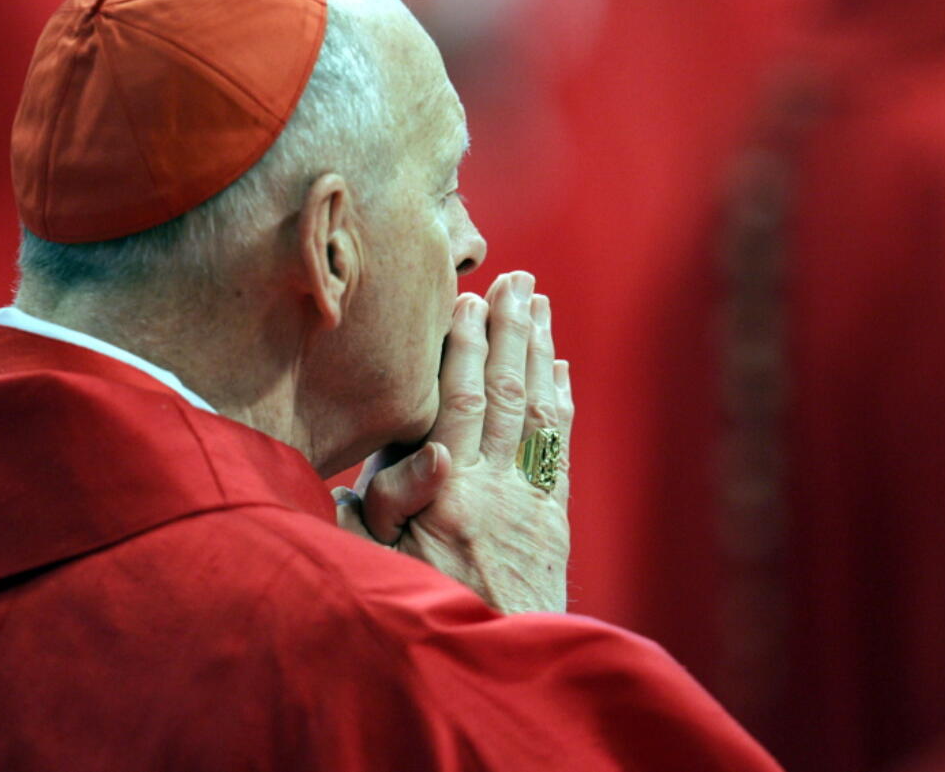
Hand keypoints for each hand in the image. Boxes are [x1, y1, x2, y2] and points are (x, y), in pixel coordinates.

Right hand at [334, 271, 573, 613]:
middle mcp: (496, 488)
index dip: (465, 348)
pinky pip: (561, 447)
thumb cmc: (421, 609)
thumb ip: (388, 505)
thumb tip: (430, 450)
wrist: (493, 663)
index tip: (468, 301)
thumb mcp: (381, 563)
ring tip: (539, 303)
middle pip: (507, 393)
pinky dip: (563, 401)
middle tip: (516, 281)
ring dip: (540, 351)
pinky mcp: (553, 518)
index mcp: (448, 495)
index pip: (459, 403)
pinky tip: (561, 367)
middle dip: (510, 331)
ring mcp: (531, 501)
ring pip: (539, 410)